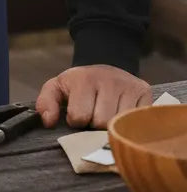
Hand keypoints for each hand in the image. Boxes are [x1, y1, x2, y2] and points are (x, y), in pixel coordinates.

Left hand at [35, 65, 152, 128]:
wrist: (106, 65)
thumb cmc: (79, 83)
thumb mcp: (57, 87)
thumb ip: (45, 102)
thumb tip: (47, 121)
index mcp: (84, 79)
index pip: (79, 117)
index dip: (76, 120)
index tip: (77, 114)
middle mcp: (109, 80)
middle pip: (101, 123)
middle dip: (94, 124)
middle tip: (93, 115)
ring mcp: (130, 86)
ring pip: (120, 124)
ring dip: (112, 126)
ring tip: (107, 115)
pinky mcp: (145, 93)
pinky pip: (137, 121)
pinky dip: (128, 124)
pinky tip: (121, 116)